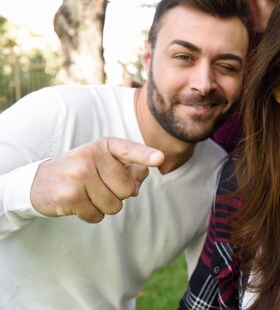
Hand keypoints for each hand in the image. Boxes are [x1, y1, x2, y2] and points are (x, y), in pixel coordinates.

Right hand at [30, 137, 163, 222]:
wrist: (37, 182)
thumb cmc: (81, 172)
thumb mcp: (104, 163)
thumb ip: (128, 170)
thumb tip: (137, 187)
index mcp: (104, 145)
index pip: (129, 150)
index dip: (146, 156)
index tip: (160, 159)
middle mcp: (91, 156)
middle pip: (127, 188)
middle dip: (118, 194)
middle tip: (98, 187)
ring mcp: (79, 175)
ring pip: (114, 206)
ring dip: (104, 206)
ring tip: (87, 194)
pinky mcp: (69, 196)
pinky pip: (97, 216)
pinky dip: (91, 215)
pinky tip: (77, 203)